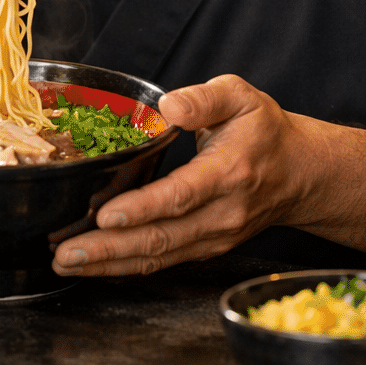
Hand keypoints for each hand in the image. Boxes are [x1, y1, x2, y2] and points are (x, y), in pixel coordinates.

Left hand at [51, 74, 295, 276]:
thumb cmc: (264, 132)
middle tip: (65, 253)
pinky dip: (126, 268)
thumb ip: (204, 98)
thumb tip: (169, 105)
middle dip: (110, 248)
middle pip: (162, 237)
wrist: (300, 174)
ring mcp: (215, 237)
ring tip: (66, 264)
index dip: (143, 208)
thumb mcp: (241, 97)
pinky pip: (164, 262)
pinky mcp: (207, 248)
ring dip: (110, 265)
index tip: (106, 214)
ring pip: (159, 257)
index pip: (182, 195)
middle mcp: (223, 213)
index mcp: (229, 172)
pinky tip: (94, 268)